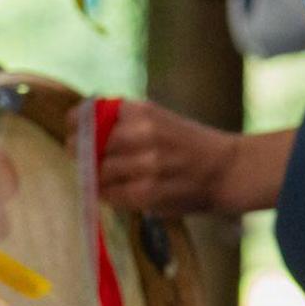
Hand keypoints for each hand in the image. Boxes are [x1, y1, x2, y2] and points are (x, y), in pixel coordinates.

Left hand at [94, 103, 289, 218]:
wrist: (228, 170)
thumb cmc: (188, 145)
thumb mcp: (158, 120)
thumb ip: (122, 122)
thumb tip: (78, 133)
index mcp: (143, 110)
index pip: (87, 114)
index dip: (76, 126)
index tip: (77, 135)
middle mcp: (143, 133)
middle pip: (86, 146)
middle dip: (82, 156)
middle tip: (90, 162)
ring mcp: (146, 164)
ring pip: (96, 173)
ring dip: (96, 179)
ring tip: (109, 179)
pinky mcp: (148, 192)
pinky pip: (110, 195)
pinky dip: (110, 195)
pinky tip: (121, 192)